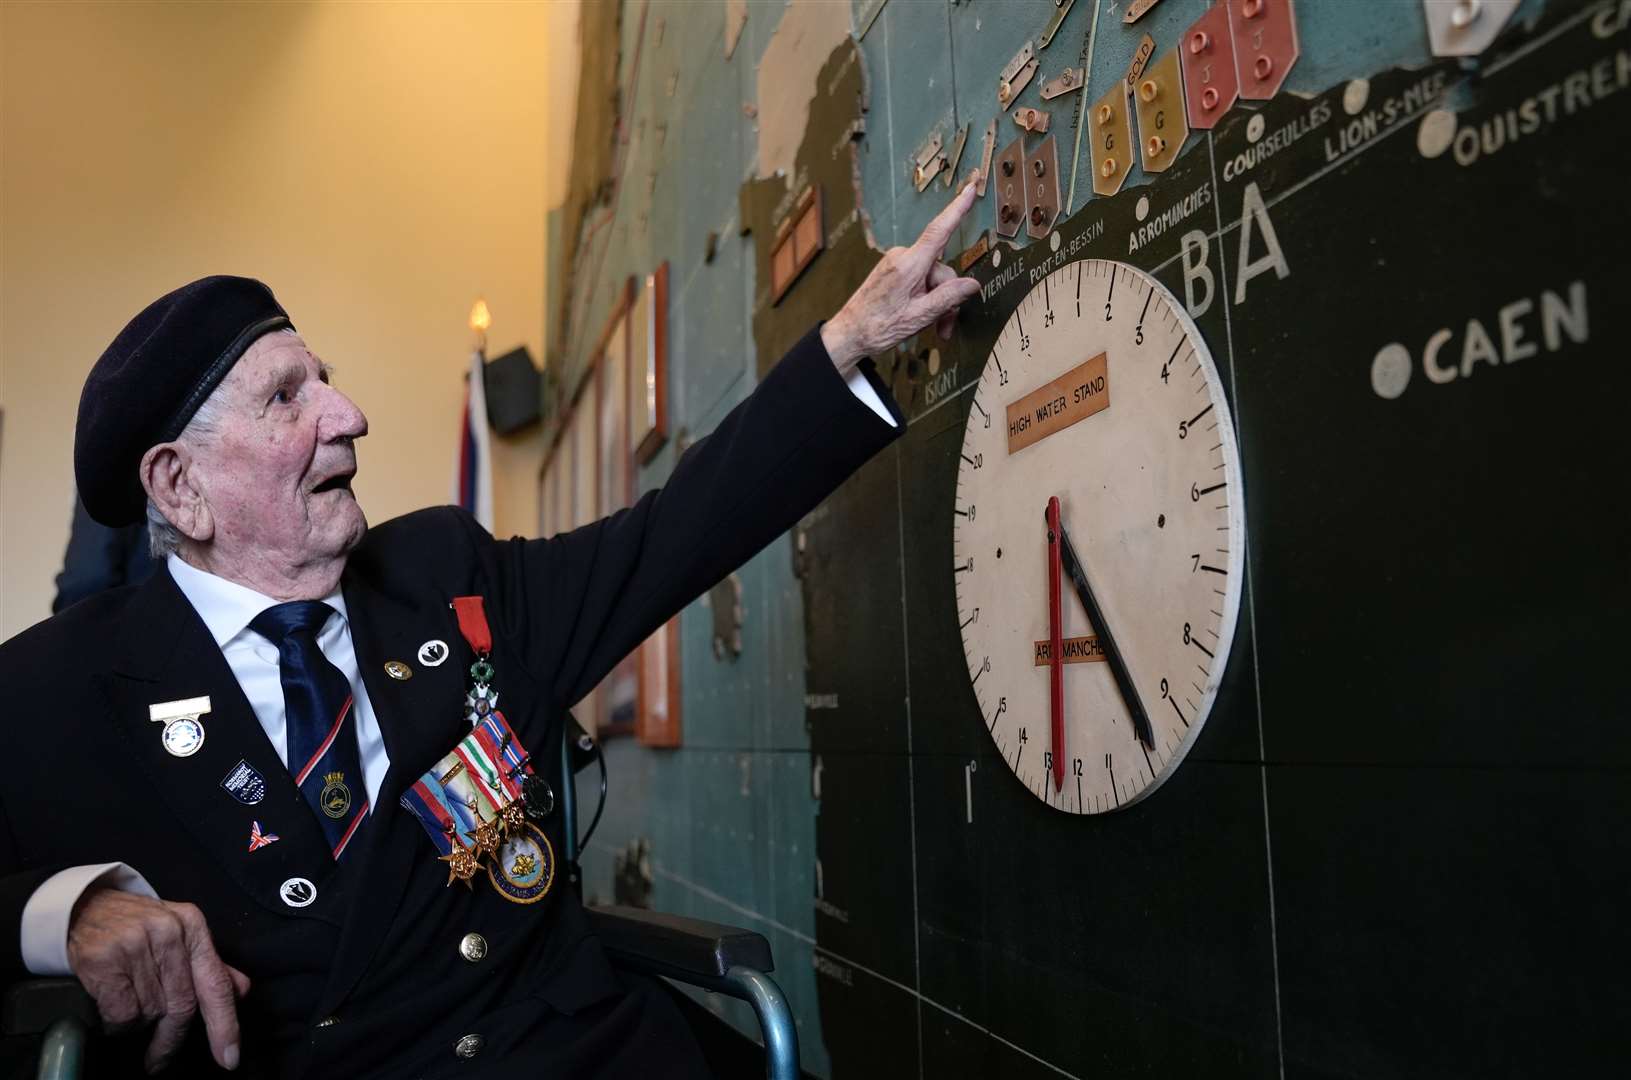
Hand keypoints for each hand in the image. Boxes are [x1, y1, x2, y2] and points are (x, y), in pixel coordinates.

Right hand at [67, 888, 250, 1072]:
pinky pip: (122, 1013)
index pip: (216, 983)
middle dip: (171, 1039)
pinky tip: (112, 1011)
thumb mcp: (179, 934)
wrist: (84, 908)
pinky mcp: (105, 960)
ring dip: (140, 1024)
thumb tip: (240, 991)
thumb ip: (209, 964)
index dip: (225, 1025)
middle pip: (183, 1004)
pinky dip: (118, 1024)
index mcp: (193, 926)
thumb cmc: (137, 927)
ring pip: (151, 1011)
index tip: (229, 1057)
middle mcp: (169, 933)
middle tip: (159, 1061)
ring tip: (128, 1009)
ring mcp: (136, 944)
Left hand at [820, 172, 983, 371]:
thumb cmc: (878, 327)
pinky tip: (921, 315)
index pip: (939, 231)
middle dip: (947, 298)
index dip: (957, 209)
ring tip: (934, 328)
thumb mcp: (919, 317)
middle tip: (944, 327)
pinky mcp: (893, 269)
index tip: (970, 189)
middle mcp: (902, 257)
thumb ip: (948, 298)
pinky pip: (919, 278)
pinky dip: (925, 297)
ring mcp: (896, 262)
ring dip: (936, 302)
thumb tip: (972, 284)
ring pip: (931, 277)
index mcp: (908, 265)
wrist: (849, 333)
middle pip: (941, 270)